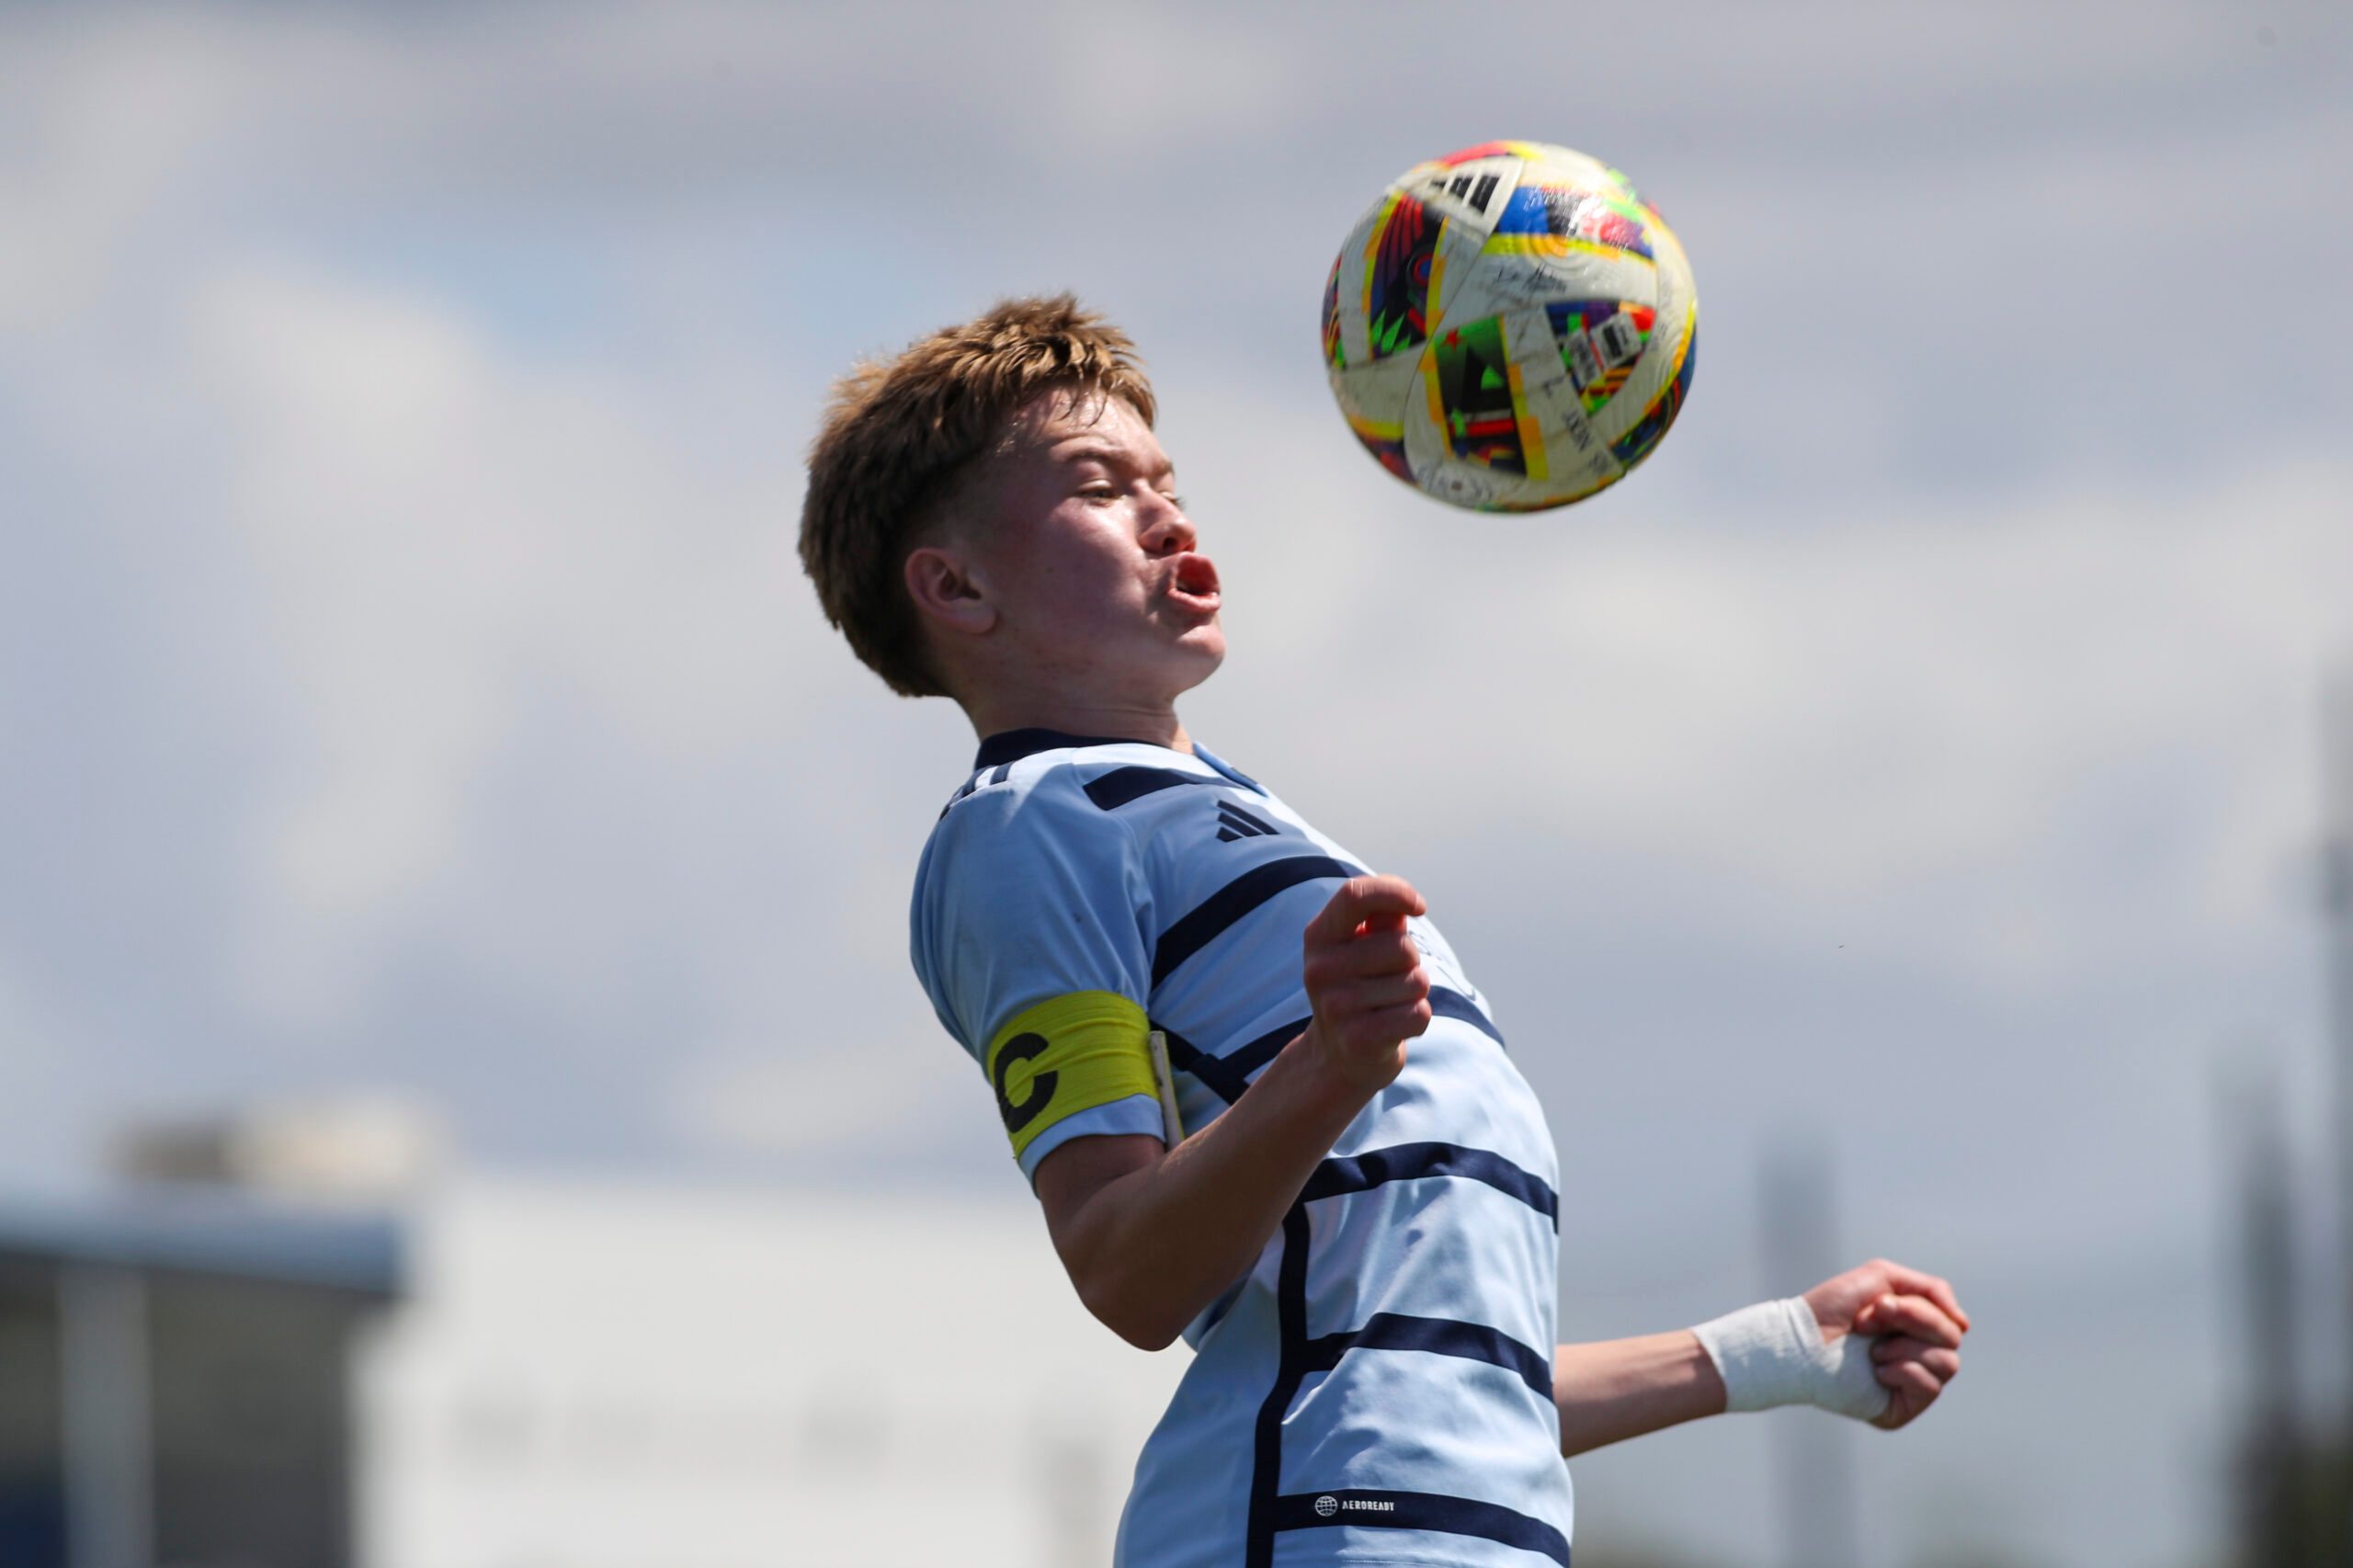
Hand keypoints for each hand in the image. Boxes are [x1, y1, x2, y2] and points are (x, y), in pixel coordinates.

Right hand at [1296, 875, 1432, 1095]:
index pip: (1355, 895)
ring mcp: (1336, 1006)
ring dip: (1415, 993)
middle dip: (1411, 962)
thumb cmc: (1359, 987)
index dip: (1395, 891)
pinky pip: (1419, 1014)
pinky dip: (1418, 1019)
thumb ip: (1382, 918)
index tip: (1419, 908)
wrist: (1337, 1057)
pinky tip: (1394, 1026)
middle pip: (1402, 946)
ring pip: (1416, 982)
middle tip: (1389, 980)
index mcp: (1319, 936)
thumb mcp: (1362, 947)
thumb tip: (1405, 903)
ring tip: (1389, 1004)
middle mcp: (1321, 969)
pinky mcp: (1359, 1039)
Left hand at [1802, 1258, 1968, 1430]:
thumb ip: (1931, 1290)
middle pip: (1951, 1338)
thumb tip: (1964, 1324)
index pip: (1950, 1320)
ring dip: (1905, 1348)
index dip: (1920, 1309)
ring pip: (1948, 1363)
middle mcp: (1917, 1354)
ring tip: (1873, 1350)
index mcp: (1914, 1327)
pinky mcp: (1902, 1407)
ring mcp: (1911, 1383)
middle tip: (1871, 1320)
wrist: (1802, 1339)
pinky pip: (1930, 1387)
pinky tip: (1876, 1371)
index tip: (1880, 1304)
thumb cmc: (1833, 1308)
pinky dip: (1903, 1371)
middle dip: (1912, 1320)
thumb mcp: (1883, 1278)